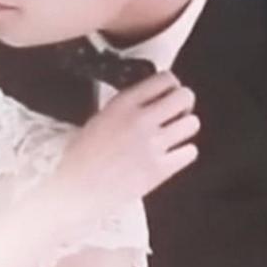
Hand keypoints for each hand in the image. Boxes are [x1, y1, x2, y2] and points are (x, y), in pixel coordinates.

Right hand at [55, 72, 199, 223]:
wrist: (74, 188)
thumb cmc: (80, 157)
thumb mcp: (100, 118)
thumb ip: (127, 107)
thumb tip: (151, 102)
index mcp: (123, 104)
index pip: (165, 79)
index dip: (172, 86)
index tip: (169, 93)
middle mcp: (141, 120)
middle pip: (185, 97)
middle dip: (184, 104)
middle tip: (177, 113)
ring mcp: (152, 145)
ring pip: (192, 124)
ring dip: (185, 128)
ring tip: (173, 136)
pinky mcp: (159, 170)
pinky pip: (190, 152)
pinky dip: (184, 153)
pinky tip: (172, 156)